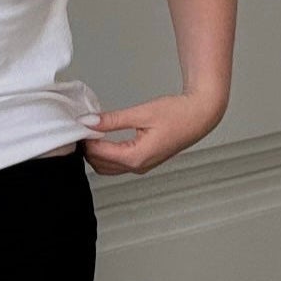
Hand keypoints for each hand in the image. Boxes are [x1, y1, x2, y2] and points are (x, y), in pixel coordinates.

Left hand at [83, 88, 222, 175]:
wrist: (200, 115)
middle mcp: (138, 167)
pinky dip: (108, 153)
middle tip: (84, 127)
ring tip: (94, 130)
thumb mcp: (141, 113)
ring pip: (108, 167)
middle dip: (88, 148)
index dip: (86, 138)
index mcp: (136, 157)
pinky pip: (119, 164)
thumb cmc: (178, 114)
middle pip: (100, 165)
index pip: (99, 153)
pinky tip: (105, 137)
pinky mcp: (144, 161)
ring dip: (97, 152)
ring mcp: (141, 166)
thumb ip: (112, 120)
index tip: (80, 123)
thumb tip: (89, 121)